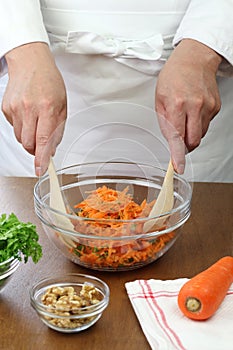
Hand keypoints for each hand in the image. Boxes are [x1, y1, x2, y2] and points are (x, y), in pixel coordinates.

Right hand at [2, 42, 66, 175]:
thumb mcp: (62, 105)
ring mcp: (15, 108)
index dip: (41, 158)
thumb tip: (51, 151)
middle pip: (29, 144)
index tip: (41, 169)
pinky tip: (27, 115)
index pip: (43, 140)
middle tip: (42, 142)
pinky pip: (14, 129)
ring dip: (29, 138)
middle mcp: (29, 108)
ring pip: (21, 139)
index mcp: (47, 107)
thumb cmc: (49, 82)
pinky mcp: (6, 108)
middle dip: (36, 149)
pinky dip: (22, 127)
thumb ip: (58, 130)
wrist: (30, 62)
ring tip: (36, 123)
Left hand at [155, 39, 221, 173]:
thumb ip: (165, 122)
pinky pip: (206, 125)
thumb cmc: (174, 76)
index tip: (178, 167)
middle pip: (193, 141)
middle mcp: (195, 106)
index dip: (178, 155)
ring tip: (185, 118)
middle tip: (178, 141)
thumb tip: (171, 141)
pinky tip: (193, 111)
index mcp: (177, 104)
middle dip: (185, 147)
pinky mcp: (216, 107)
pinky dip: (198, 124)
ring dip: (191, 134)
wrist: (194, 59)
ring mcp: (208, 107)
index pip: (177, 137)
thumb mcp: (159, 99)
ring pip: (200, 135)